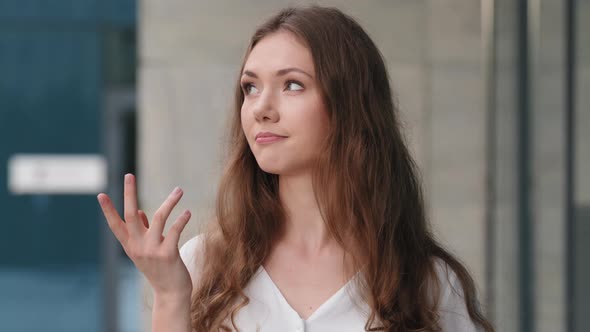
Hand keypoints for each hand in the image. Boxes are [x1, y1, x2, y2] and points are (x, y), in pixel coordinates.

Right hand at [97, 174, 192, 298]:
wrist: (171, 293)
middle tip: (129, 175)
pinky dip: (182, 219)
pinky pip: (175, 230)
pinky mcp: (168, 254)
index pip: (115, 225)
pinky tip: (187, 212)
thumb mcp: (146, 250)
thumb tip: (137, 210)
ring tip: (179, 190)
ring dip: (170, 202)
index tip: (100, 194)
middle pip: (130, 215)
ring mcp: (152, 250)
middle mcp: (138, 247)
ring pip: (159, 218)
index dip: (108, 210)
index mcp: (130, 246)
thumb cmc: (160, 269)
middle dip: (129, 194)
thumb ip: (143, 230)